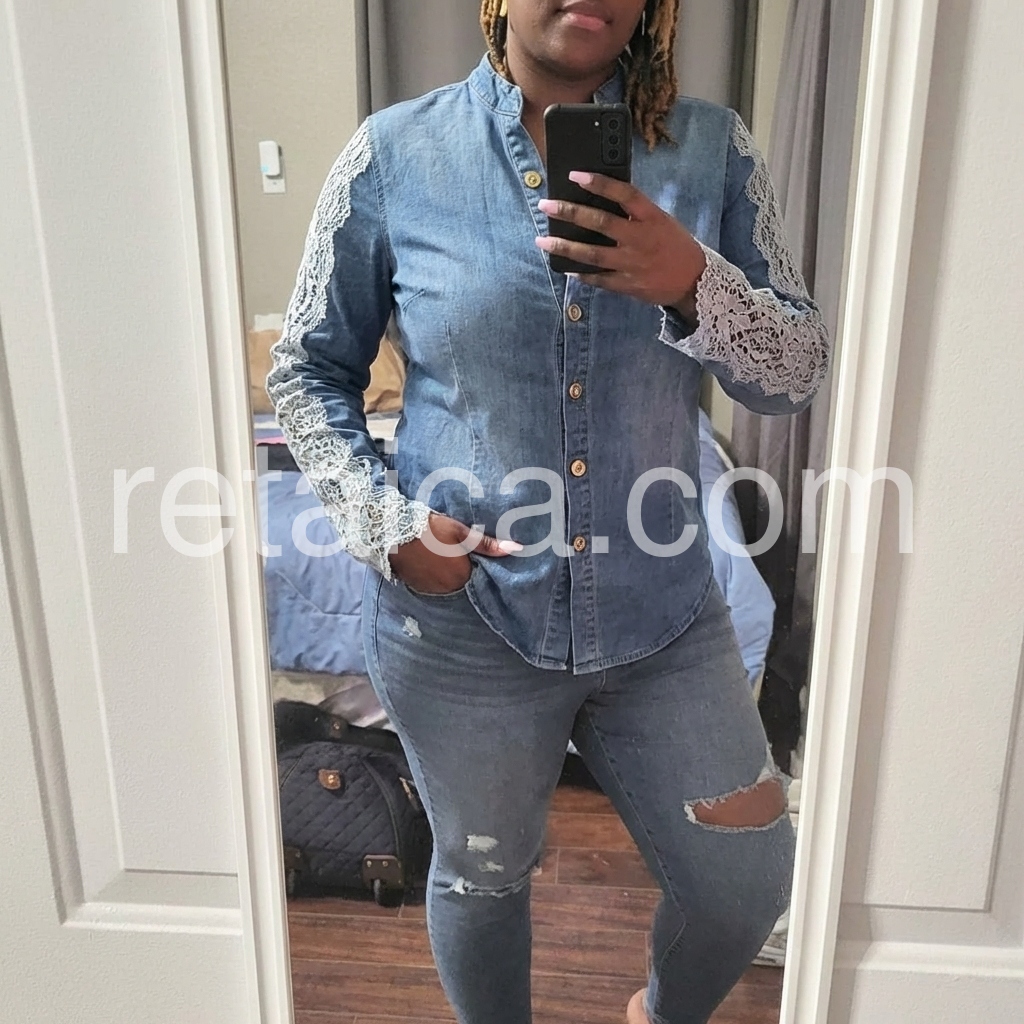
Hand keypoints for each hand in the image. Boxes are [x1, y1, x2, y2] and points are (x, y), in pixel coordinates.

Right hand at [388, 513, 521, 594]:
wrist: (391, 531)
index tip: (482, 559)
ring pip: (447, 585)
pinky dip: (436, 577)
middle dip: (466, 571)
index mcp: (461, 575)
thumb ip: (487, 544)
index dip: (481, 568)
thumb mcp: (460, 531)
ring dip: (450, 575)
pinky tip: (433, 563)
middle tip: (462, 555)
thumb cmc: (429, 528)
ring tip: (446, 558)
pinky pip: (432, 585)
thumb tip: (516, 549)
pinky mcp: (416, 586)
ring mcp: (430, 589)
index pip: (480, 578)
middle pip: (464, 582)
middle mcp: (447, 588)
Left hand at [535, 172, 706, 320]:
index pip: (623, 194)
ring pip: (593, 255)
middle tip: (546, 205)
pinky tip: (564, 267)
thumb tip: (601, 200)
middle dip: (570, 213)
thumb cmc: (675, 245)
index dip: (598, 183)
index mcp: (651, 217)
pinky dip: (581, 273)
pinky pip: (599, 279)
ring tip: (542, 240)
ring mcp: (633, 264)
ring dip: (564, 247)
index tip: (574, 175)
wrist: (694, 281)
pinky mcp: (628, 285)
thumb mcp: (660, 221)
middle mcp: (640, 239)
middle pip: (601, 223)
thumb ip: (634, 212)